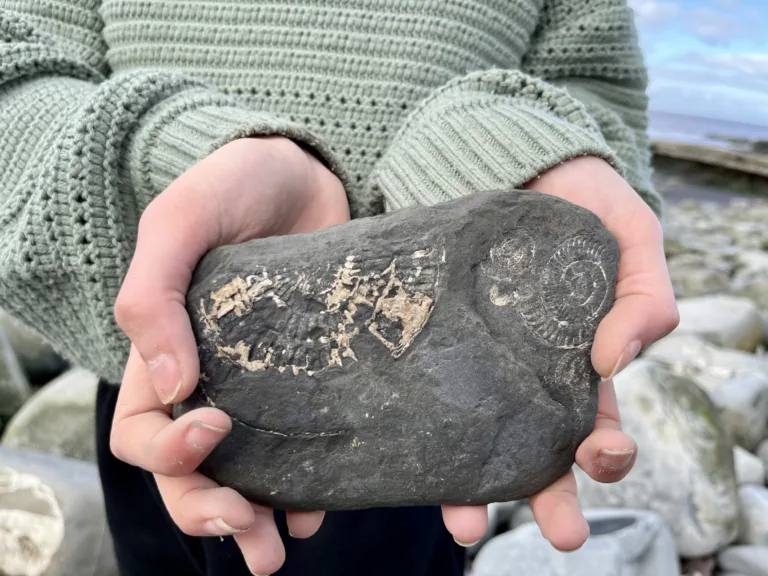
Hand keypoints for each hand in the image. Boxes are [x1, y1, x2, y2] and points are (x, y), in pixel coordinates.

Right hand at [110, 136, 349, 574]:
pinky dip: (323, 481)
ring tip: (288, 544)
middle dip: (217, 513)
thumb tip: (170, 384)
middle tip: (255, 542)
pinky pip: (316, 443)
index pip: (145, 433)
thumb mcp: (181, 223)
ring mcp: (271, 386)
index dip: (169, 454)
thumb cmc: (233, 185)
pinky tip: (335, 501)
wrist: (308, 170)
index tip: (217, 431)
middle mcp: (218, 383)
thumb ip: (155, 293)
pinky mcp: (320, 378)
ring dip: (265, 516)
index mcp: (169, 356)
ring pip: (255, 472)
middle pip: (197, 474)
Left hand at [443, 157, 678, 550]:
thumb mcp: (632, 233)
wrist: (513, 157)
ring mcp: (475, 358)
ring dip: (476, 487)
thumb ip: (645, 291)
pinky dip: (417, 431)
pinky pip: (424, 389)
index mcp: (578, 359)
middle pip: (539, 447)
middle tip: (562, 533)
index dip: (603, 449)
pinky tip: (408, 461)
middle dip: (549, 494)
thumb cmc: (581, 198)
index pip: (595, 420)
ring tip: (467, 524)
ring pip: (476, 434)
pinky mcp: (431, 335)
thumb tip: (620, 360)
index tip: (599, 456)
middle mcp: (525, 372)